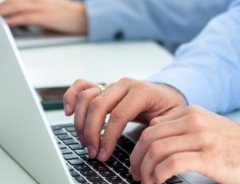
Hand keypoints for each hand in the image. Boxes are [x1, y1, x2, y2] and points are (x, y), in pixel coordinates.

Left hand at [0, 0, 87, 34]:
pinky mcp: (45, 15)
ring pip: (13, 7)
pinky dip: (12, 20)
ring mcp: (40, 5)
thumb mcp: (45, 10)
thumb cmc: (65, 16)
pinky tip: (3, 24)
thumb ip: (28, 12)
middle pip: (7, 1)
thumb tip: (10, 21)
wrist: (85, 16)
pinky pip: (24, 17)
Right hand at [64, 78, 186, 160]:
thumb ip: (160, 127)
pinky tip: (68, 111)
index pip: (119, 115)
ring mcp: (113, 85)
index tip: (104, 154)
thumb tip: (146, 141)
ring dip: (81, 121)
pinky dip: (72, 96)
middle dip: (92, 132)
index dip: (108, 137)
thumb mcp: (172, 119)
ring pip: (87, 97)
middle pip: (99, 106)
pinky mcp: (104, 88)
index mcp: (142, 92)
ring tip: (85, 141)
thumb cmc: (168, 109)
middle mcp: (124, 85)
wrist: (167, 95)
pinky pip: (82, 86)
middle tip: (92, 152)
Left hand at [133, 107, 239, 183]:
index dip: (138, 149)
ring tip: (147, 182)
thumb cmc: (237, 149)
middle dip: (137, 160)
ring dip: (146, 170)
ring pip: (157, 150)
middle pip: (150, 138)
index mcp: (192, 113)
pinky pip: (171, 163)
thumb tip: (154, 131)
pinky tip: (158, 182)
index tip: (137, 164)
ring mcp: (202, 138)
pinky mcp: (208, 157)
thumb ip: (183, 128)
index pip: (152, 128)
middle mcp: (195, 121)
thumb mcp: (208, 128)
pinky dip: (158, 175)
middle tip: (136, 175)